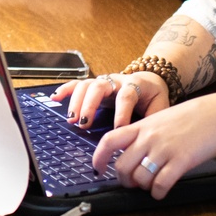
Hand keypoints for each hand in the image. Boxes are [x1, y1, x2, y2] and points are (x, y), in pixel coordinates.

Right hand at [53, 70, 169, 128]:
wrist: (149, 79)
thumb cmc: (153, 96)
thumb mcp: (161, 105)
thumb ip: (156, 118)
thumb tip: (149, 136)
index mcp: (135, 85)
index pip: (126, 96)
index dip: (122, 112)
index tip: (118, 128)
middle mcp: (116, 81)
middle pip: (100, 86)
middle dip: (90, 105)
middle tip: (84, 123)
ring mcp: (103, 81)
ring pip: (86, 85)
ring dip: (76, 101)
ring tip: (72, 120)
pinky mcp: (94, 84)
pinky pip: (77, 84)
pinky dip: (65, 89)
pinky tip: (55, 98)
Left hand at [90, 92, 215, 198]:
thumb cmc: (190, 118)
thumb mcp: (159, 120)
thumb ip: (143, 134)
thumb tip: (130, 153)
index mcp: (141, 126)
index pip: (109, 141)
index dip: (99, 157)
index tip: (98, 168)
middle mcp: (148, 137)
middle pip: (122, 166)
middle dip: (124, 180)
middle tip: (132, 184)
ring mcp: (164, 149)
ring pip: (140, 178)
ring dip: (142, 187)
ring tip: (150, 186)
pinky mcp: (181, 161)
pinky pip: (161, 183)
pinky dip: (158, 192)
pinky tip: (161, 191)